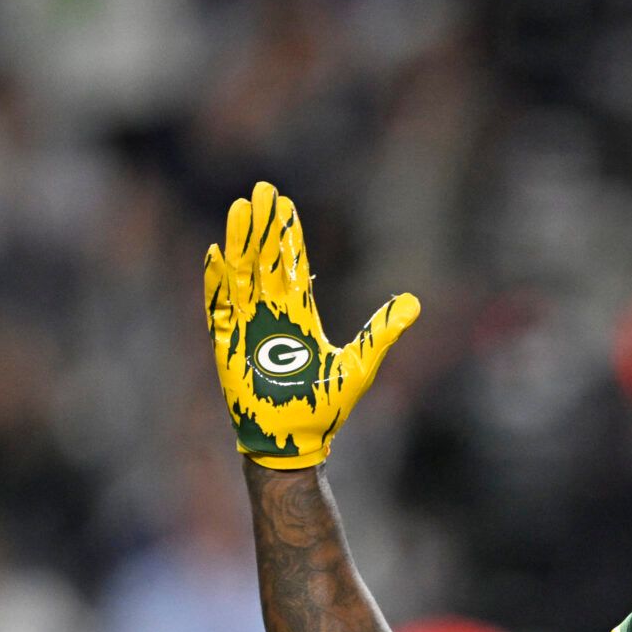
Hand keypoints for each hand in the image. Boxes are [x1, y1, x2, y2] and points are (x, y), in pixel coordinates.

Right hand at [204, 181, 418, 468]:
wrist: (295, 441)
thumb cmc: (325, 407)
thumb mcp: (360, 363)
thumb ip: (382, 330)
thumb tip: (414, 303)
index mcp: (299, 315)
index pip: (291, 265)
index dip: (286, 234)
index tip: (283, 203)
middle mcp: (271, 314)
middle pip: (264, 259)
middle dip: (262, 226)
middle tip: (261, 190)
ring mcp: (247, 327)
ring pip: (241, 274)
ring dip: (240, 241)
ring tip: (240, 208)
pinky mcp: (228, 345)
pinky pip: (220, 308)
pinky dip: (218, 282)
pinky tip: (218, 255)